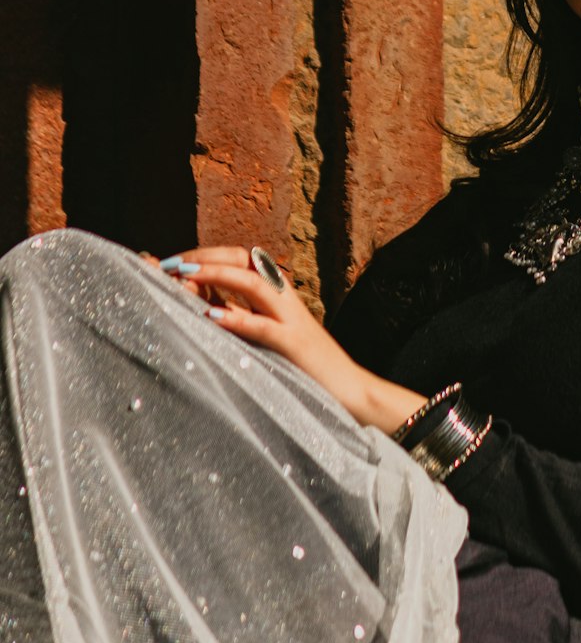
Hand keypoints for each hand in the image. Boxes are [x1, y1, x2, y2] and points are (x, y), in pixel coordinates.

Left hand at [156, 247, 425, 433]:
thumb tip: (201, 306)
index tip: (170, 261)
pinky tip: (211, 316)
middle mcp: (284, 298)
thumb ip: (243, 318)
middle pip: (243, 260)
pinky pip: (263, 326)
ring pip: (253, 282)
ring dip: (216, 275)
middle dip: (204, 257)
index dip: (205, 254)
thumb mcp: (270, 336)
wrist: (351, 388)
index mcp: (277, 294)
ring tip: (183, 275)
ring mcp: (291, 319)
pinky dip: (237, 317)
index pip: (239, 259)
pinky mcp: (295, 344)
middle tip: (168, 263)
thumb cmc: (305, 366)